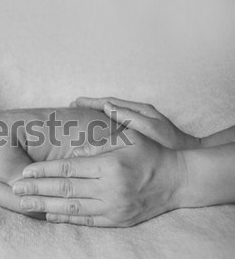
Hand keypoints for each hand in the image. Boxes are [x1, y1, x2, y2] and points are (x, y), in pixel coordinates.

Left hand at [12, 130, 185, 226]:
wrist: (178, 180)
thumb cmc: (151, 154)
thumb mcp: (127, 138)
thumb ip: (97, 143)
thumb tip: (70, 150)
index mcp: (110, 165)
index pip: (68, 169)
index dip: (43, 171)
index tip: (24, 172)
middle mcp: (110, 188)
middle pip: (65, 190)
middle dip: (37, 189)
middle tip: (15, 189)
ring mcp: (114, 207)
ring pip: (72, 208)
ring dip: (45, 206)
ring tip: (24, 203)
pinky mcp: (118, 220)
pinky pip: (87, 221)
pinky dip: (66, 219)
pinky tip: (49, 215)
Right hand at [70, 97, 200, 149]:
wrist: (186, 157)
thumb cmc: (170, 145)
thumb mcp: (150, 129)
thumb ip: (129, 117)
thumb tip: (107, 106)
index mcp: (139, 110)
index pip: (110, 102)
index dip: (91, 102)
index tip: (76, 102)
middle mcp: (137, 113)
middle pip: (108, 105)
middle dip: (90, 104)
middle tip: (72, 105)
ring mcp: (137, 121)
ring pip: (111, 113)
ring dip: (94, 112)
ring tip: (79, 113)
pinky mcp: (137, 131)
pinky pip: (115, 123)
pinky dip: (102, 122)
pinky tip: (94, 127)